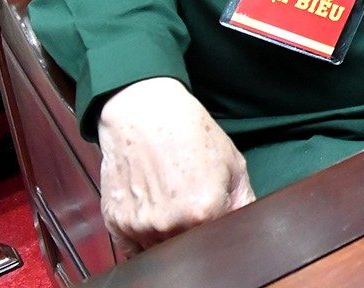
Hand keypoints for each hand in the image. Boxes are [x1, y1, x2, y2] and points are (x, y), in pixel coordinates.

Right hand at [97, 77, 253, 252]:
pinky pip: (133, 248)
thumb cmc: (190, 132)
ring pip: (160, 250)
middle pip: (188, 248)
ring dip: (168, 235)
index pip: (218, 240)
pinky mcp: (116, 223)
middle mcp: (169, 224)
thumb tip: (247, 225)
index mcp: (204, 211)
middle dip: (195, 233)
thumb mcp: (233, 163)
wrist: (144, 113)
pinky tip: (152, 209)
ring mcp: (140, 226)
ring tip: (172, 200)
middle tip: (192, 204)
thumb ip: (243, 201)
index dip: (220, 227)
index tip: (217, 214)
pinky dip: (143, 237)